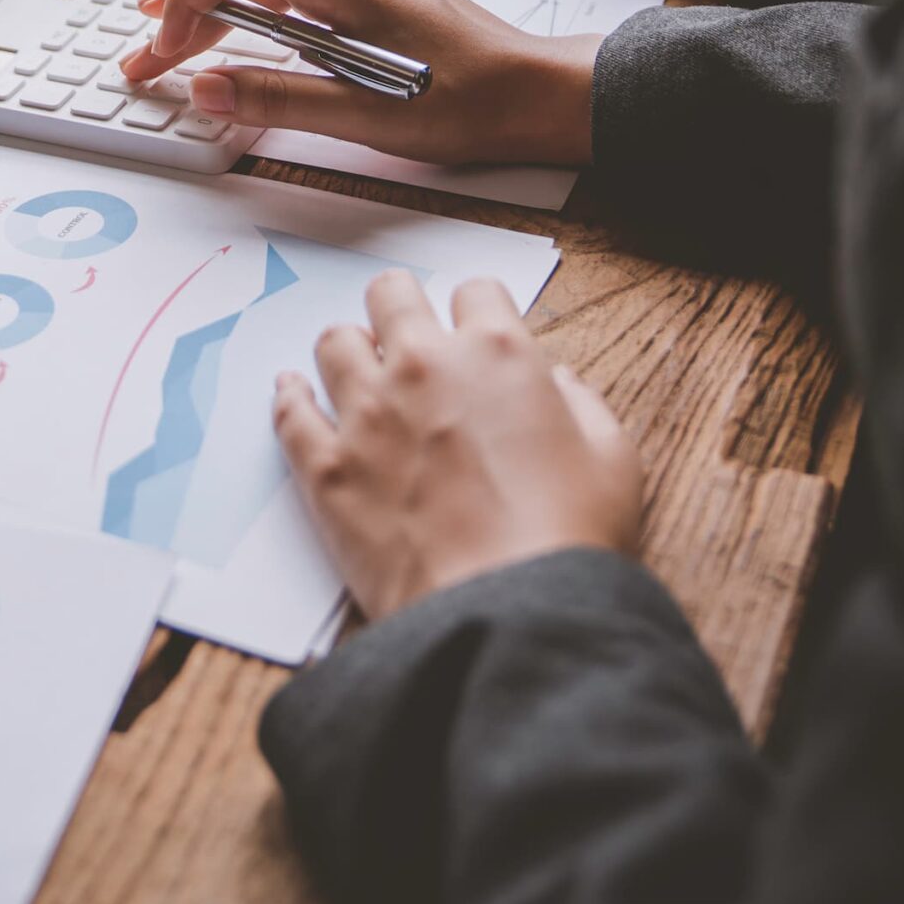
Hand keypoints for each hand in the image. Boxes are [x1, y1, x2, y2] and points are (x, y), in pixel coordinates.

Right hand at [118, 0, 599, 167]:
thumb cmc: (466, 102)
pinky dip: (254, 9)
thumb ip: (277, 98)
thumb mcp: (363, 115)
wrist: (534, 91)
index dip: (181, 4)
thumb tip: (205, 89)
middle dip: (184, 13)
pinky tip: (241, 40)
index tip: (161, 53)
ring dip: (216, 11)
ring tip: (176, 49)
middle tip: (145, 60)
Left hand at [275, 270, 641, 619]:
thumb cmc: (569, 539)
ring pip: (334, 341)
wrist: (511, 613)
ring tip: (358, 371)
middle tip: (408, 336)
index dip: (478, 311)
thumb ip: (582, 404)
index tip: (476, 334)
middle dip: (401, 308)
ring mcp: (368, 413)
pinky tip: (294, 391)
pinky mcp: (328, 467)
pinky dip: (290, 396)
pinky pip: (290, 410)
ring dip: (349, 349)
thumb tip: (556, 385)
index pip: (475, 290)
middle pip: (391, 294)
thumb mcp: (613, 457)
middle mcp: (424, 366)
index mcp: (498, 353)